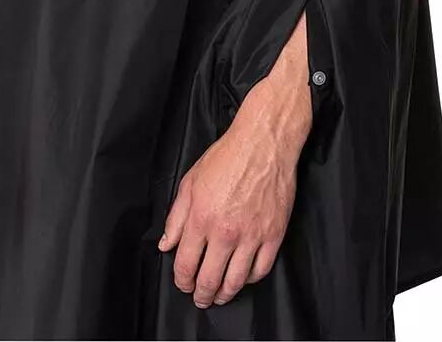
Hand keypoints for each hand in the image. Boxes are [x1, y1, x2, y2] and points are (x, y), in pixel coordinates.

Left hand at [159, 15, 312, 307]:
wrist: (264, 142)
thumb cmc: (226, 156)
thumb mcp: (190, 182)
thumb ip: (176, 217)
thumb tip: (167, 245)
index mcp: (201, 218)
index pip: (185, 264)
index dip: (181, 281)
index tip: (182, 284)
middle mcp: (226, 231)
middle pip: (210, 279)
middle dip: (201, 294)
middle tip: (200, 299)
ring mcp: (252, 235)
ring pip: (236, 280)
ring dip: (225, 294)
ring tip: (220, 296)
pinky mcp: (274, 234)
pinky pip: (262, 269)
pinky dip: (251, 279)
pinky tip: (244, 277)